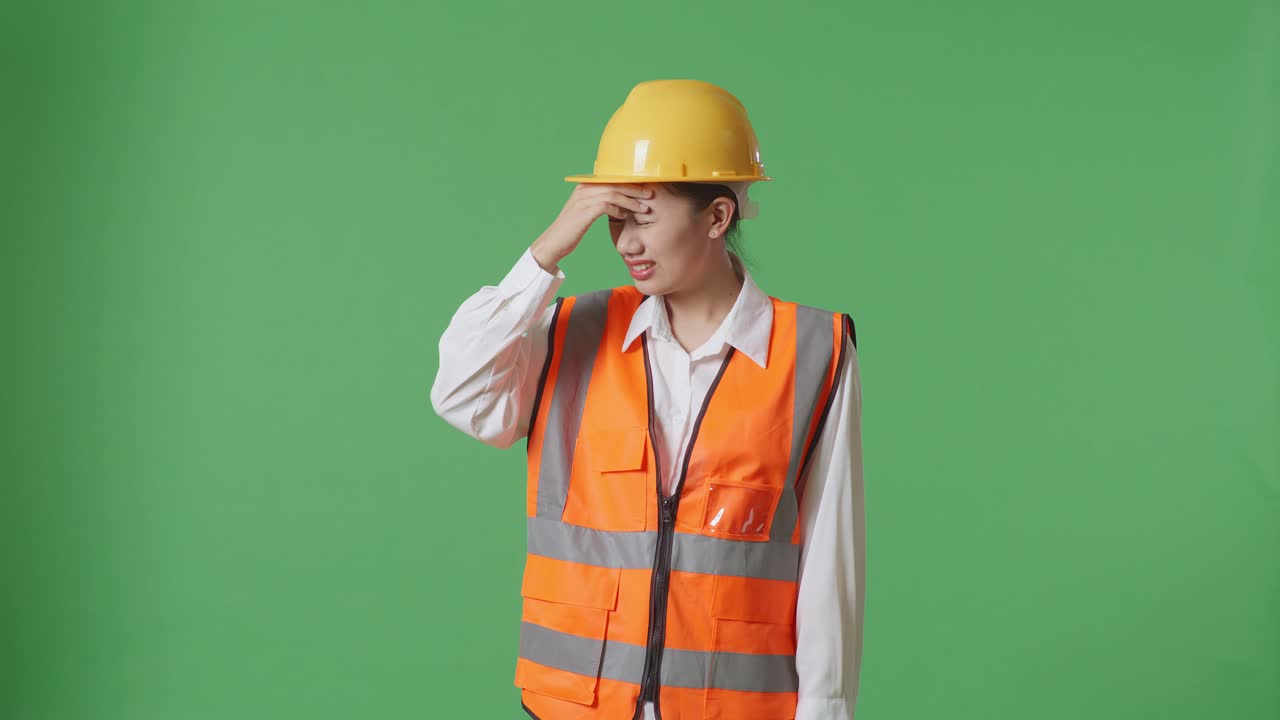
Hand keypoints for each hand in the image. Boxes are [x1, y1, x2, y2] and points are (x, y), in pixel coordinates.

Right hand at [530, 183, 653, 271]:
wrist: (553, 242)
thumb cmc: (571, 230)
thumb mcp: (585, 214)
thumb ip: (600, 206)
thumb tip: (620, 207)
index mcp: (584, 187)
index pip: (612, 181)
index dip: (630, 184)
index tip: (645, 190)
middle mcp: (583, 189)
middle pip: (615, 185)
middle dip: (635, 190)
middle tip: (651, 195)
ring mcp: (583, 199)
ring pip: (613, 194)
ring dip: (631, 201)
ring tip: (644, 208)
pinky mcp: (584, 210)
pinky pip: (607, 205)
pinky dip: (618, 210)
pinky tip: (626, 216)